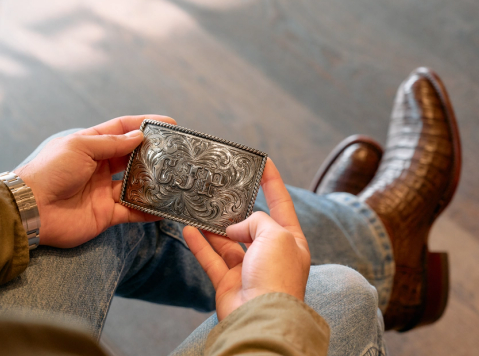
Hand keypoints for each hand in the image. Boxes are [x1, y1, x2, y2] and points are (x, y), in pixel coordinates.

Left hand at [15, 115, 171, 247]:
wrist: (32, 209)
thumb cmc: (51, 171)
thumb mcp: (80, 147)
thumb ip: (111, 143)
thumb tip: (139, 136)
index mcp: (90, 145)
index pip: (121, 130)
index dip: (143, 125)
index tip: (168, 124)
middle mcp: (99, 167)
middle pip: (132, 157)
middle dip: (153, 154)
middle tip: (178, 153)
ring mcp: (104, 191)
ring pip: (136, 185)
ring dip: (154, 182)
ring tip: (177, 178)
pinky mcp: (107, 214)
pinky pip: (133, 211)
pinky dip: (149, 210)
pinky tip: (167, 207)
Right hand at [183, 159, 309, 320]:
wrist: (261, 317)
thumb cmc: (277, 276)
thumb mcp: (276, 235)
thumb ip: (256, 221)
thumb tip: (234, 228)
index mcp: (290, 241)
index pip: (281, 204)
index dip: (273, 182)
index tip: (264, 161)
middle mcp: (270, 254)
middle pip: (251, 224)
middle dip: (237, 208)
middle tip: (222, 188)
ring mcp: (249, 269)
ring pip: (227, 241)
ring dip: (213, 226)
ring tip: (199, 207)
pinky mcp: (228, 282)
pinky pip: (212, 258)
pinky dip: (200, 244)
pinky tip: (188, 229)